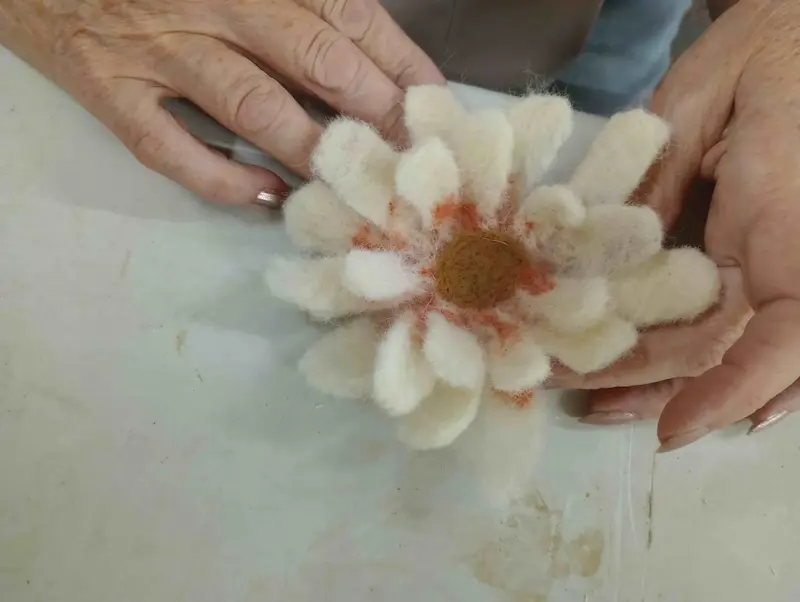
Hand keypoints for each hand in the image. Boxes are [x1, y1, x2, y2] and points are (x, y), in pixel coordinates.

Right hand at [0, 0, 442, 204]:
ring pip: (253, 106)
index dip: (399, 61)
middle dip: (375, 110)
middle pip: (314, 59)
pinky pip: (170, 147)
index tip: (435, 102)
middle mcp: (210, 2)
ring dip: (312, 149)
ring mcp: (157, 49)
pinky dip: (221, 178)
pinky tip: (265, 196)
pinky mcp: (108, 89)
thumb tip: (359, 45)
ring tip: (353, 182)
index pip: (347, 13)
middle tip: (414, 152)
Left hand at [547, 0, 799, 450]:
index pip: (776, 337)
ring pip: (726, 344)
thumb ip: (655, 193)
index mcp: (786, 228)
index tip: (672, 432)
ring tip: (595, 397)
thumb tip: (603, 264)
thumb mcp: (691, 112)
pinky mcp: (758, 253)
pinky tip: (644, 378)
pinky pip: (730, 319)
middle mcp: (789, 259)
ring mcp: (775, 260)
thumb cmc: (760, 52)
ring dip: (662, 380)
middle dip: (653, 385)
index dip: (724, 391)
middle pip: (728, 352)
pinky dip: (691, 356)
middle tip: (582, 400)